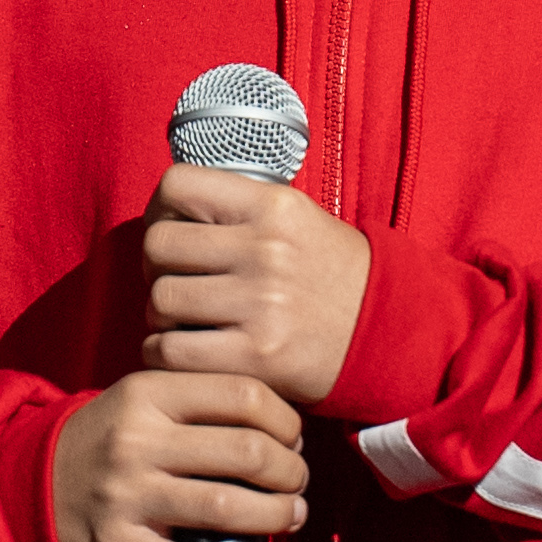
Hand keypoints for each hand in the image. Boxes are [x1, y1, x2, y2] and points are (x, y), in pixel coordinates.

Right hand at [48, 371, 306, 541]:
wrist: (27, 487)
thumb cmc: (106, 439)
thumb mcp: (141, 398)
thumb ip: (199, 397)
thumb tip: (283, 421)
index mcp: (148, 392)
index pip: (243, 395)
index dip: (285, 419)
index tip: (294, 437)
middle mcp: (138, 441)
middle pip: (246, 451)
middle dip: (290, 471)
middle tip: (298, 481)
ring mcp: (128, 497)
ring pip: (227, 507)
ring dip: (278, 516)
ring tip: (292, 516)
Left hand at [140, 164, 371, 405]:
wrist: (386, 332)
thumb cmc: (330, 274)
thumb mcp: (297, 219)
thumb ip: (239, 210)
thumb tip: (168, 212)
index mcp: (273, 206)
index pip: (177, 185)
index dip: (160, 209)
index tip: (170, 230)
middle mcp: (265, 249)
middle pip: (158, 245)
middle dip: (155, 266)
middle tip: (174, 281)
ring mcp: (260, 304)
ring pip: (160, 300)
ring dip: (159, 315)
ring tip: (183, 320)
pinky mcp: (256, 356)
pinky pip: (171, 352)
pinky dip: (163, 353)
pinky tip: (183, 350)